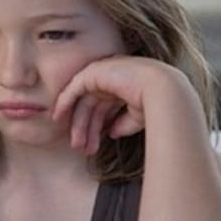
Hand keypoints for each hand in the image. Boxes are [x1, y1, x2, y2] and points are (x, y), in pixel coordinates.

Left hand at [52, 55, 175, 154]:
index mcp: (126, 86)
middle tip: (82, 148)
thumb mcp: (137, 117)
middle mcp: (113, 78)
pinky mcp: (93, 72)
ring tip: (76, 145)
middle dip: (87, 129)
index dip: (98, 127)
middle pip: (93, 106)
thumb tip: (112, 133)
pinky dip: (64, 103)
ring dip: (78, 123)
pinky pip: (73, 89)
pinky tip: (58, 118)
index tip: (92, 145)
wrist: (163, 90)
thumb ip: (123, 124)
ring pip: (83, 102)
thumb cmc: (156, 104)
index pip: (106, 108)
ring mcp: (103, 73)